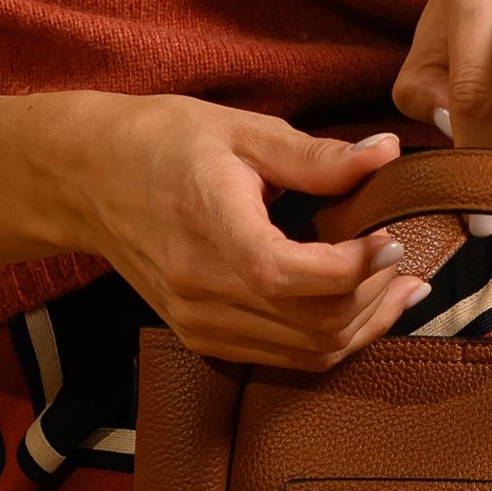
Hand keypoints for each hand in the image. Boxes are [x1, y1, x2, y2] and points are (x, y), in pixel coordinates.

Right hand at [68, 95, 427, 369]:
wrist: (86, 179)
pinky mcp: (201, 336)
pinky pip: (283, 358)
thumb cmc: (161, 142)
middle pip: (313, 324)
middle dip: (376, 298)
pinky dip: (329, 340)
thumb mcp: (241, 131)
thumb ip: (318, 156)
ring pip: (307, 353)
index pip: (292, 276)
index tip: (390, 238)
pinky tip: (357, 307)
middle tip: (406, 262)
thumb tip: (387, 155)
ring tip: (399, 289)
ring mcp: (199, 321)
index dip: (355, 267)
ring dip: (364, 327)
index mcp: (211, 227)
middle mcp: (202, 289)